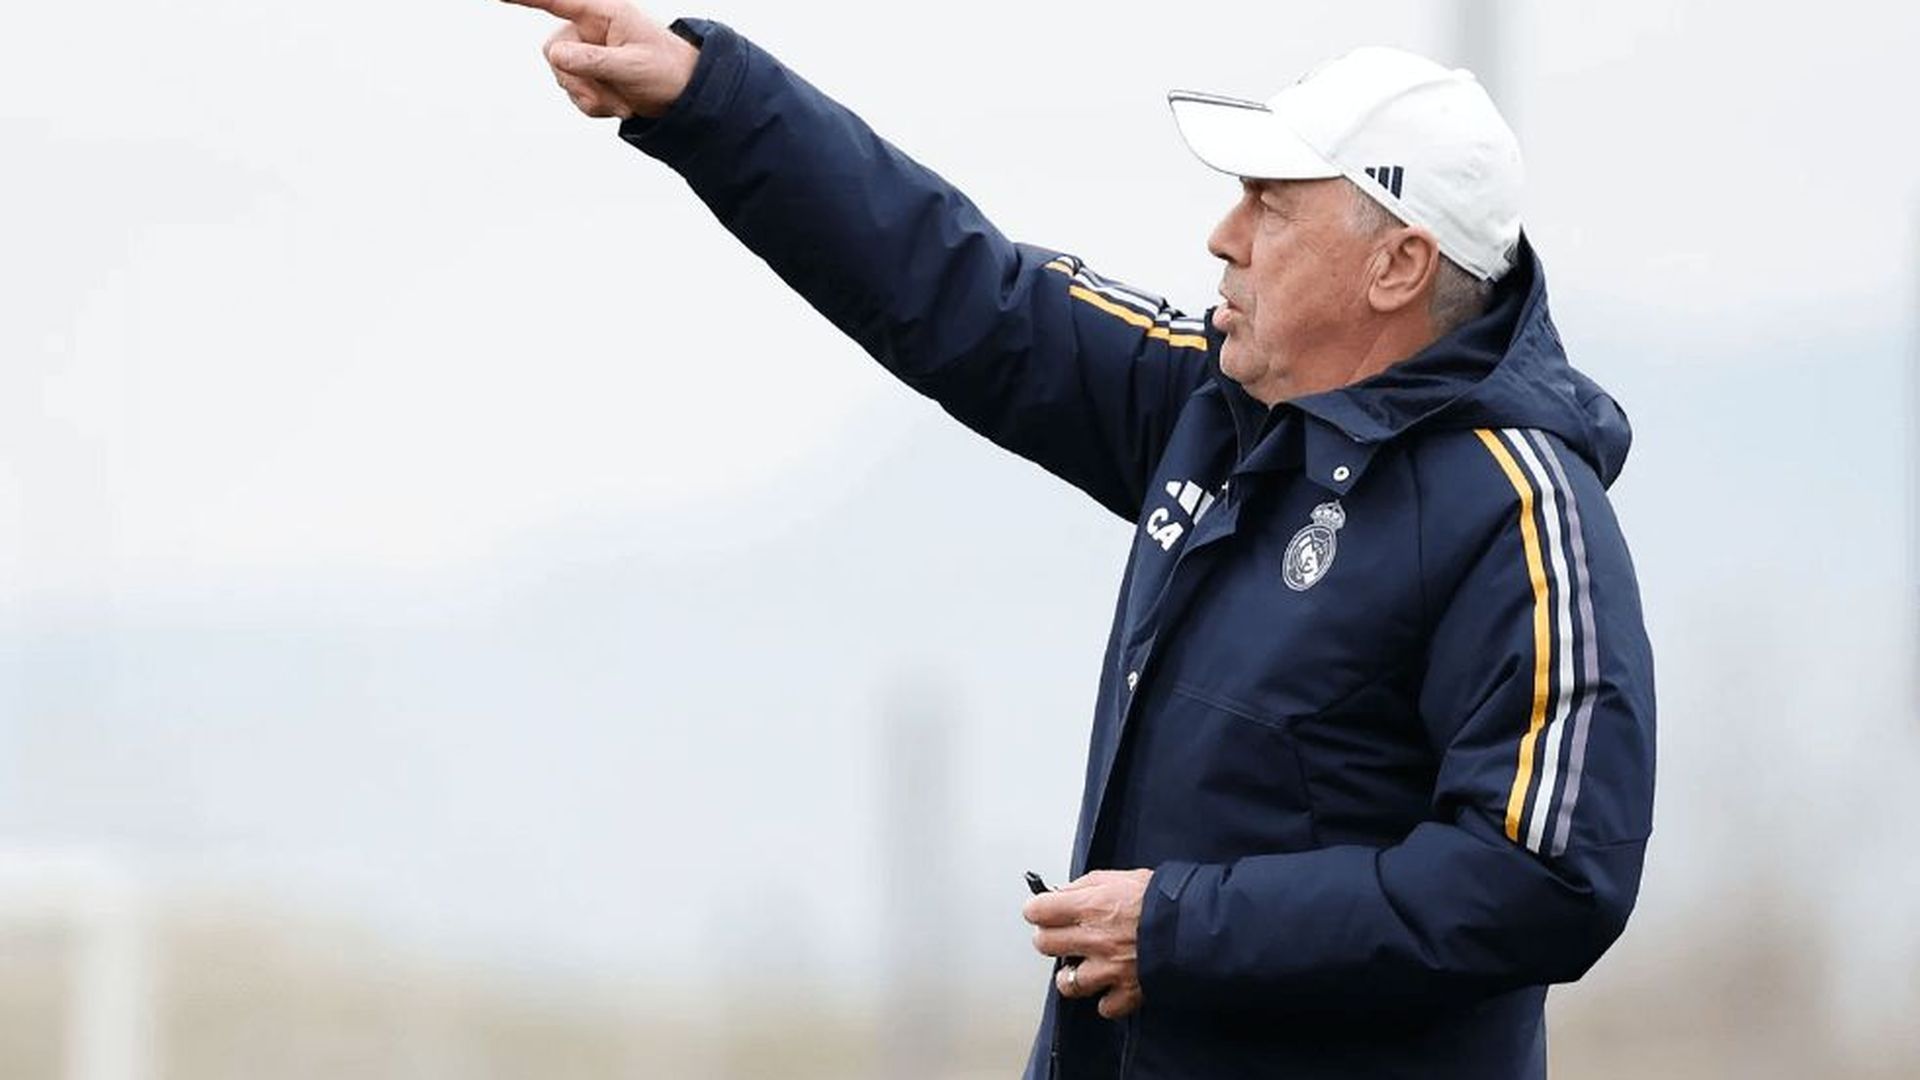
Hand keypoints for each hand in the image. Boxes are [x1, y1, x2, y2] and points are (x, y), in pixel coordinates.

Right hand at [500, 0, 698, 118]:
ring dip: (591, 97)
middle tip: (611, 100)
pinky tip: (618, 106)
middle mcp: (588, 28)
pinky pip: (572, 93)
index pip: (556, 0)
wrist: (682, 94)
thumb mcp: (633, 66)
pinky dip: (594, 106)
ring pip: (561, 76)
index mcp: (603, 13)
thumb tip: (555, 55)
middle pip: (553, 52)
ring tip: (623, 103)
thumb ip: (594, 60)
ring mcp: (585, 51)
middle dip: (578, 81)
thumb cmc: (666, 70)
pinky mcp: (586, 73)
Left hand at [1021, 868, 1153, 1019]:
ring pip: (1067, 982)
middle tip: (1063, 936)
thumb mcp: (1123, 877)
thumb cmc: (1164, 898)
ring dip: (1072, 974)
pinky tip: (1113, 986)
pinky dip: (1107, 999)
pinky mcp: (1127, 992)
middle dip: (1050, 939)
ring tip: (1083, 966)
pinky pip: (1104, 1006)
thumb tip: (1062, 893)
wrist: (1199, 925)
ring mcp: (1108, 969)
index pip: (1038, 910)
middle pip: (1044, 945)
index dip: (1039, 910)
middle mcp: (1093, 938)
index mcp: (1090, 906)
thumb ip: (1089, 885)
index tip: (1043, 911)